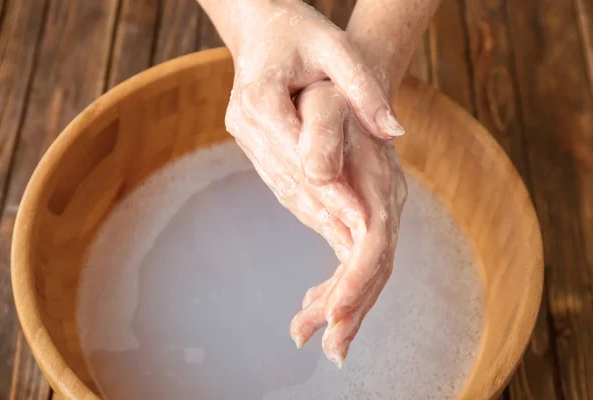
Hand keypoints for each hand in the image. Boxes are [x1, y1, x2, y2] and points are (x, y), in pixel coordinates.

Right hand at [223, 0, 403, 252]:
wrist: (260, 28)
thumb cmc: (299, 31)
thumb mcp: (336, 47)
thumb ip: (363, 87)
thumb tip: (394, 131)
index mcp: (260, 98)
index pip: (299, 155)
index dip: (332, 189)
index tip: (361, 218)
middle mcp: (245, 124)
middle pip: (290, 179)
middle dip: (327, 214)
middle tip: (358, 248)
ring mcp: (245, 138)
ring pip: (283, 186)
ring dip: (315, 216)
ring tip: (346, 246)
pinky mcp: (252, 145)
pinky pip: (280, 180)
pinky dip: (305, 203)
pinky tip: (328, 224)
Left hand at [289, 81, 407, 366]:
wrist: (351, 88)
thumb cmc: (334, 96)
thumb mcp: (324, 104)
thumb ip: (323, 134)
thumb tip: (317, 174)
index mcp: (380, 186)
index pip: (375, 245)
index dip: (357, 282)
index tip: (332, 314)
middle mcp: (384, 207)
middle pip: (374, 270)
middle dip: (350, 310)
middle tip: (326, 347)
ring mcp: (374, 216)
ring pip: (363, 273)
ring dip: (338, 307)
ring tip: (304, 335)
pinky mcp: (359, 219)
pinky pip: (351, 263)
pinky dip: (333, 288)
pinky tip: (311, 306)